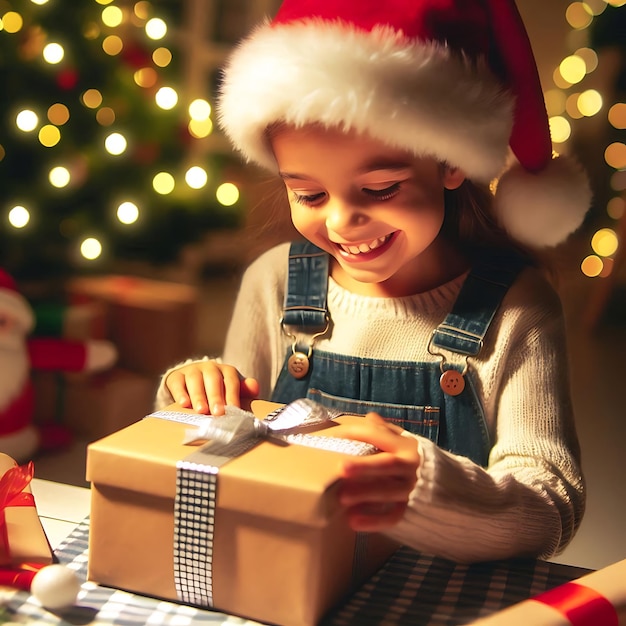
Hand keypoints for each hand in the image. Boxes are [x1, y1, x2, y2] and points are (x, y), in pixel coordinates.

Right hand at [165, 360, 259, 415]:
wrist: (191, 383)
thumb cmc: (217, 390)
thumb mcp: (231, 390)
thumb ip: (244, 391)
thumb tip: (255, 388)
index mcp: (226, 371)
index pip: (231, 381)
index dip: (233, 395)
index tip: (234, 409)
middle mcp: (210, 368)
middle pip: (213, 380)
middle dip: (216, 397)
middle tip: (218, 412)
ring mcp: (192, 370)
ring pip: (195, 381)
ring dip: (199, 396)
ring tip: (201, 411)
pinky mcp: (176, 376)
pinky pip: (178, 383)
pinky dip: (180, 393)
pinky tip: (183, 404)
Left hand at [337, 413, 419, 531]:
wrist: (453, 489)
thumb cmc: (419, 462)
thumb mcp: (407, 443)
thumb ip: (388, 432)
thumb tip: (369, 417)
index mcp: (405, 445)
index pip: (378, 436)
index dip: (355, 435)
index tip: (332, 437)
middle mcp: (410, 465)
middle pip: (386, 464)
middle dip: (364, 465)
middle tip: (342, 468)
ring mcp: (411, 488)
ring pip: (388, 491)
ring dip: (365, 494)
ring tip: (342, 497)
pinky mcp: (412, 510)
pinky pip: (393, 516)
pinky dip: (374, 520)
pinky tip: (353, 521)